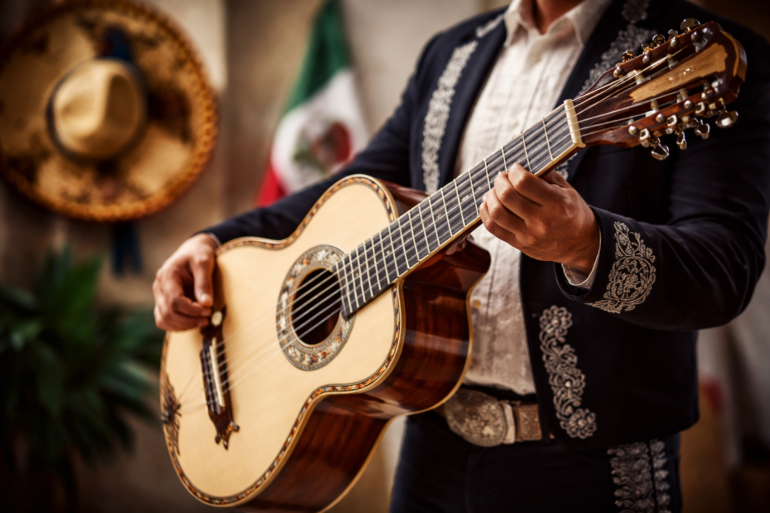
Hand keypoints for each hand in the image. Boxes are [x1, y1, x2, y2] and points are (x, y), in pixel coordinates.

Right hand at [153, 233, 218, 330]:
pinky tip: (194, 322)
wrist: (192, 252)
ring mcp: (159, 297)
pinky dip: (178, 326)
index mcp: (167, 276)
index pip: (174, 301)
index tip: (209, 311)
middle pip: (167, 313)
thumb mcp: (204, 263)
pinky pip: (165, 321)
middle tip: (207, 319)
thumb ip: (204, 283)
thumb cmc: (198, 255)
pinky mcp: (163, 303)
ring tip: (203, 322)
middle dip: (189, 320)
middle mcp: (159, 288)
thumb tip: (206, 304)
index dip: (192, 310)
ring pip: (164, 320)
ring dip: (183, 326)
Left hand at [479, 164, 599, 273]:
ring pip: (497, 213)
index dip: (514, 171)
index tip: (516, 168)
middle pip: (507, 196)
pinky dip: (486, 212)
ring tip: (495, 190)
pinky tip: (490, 203)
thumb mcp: (567, 190)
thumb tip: (521, 162)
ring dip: (491, 196)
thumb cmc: (571, 211)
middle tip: (502, 178)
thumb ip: (545, 175)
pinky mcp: (519, 244)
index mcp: (557, 204)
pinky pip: (493, 228)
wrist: (579, 244)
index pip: (524, 182)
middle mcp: (542, 221)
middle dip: (500, 181)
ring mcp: (529, 235)